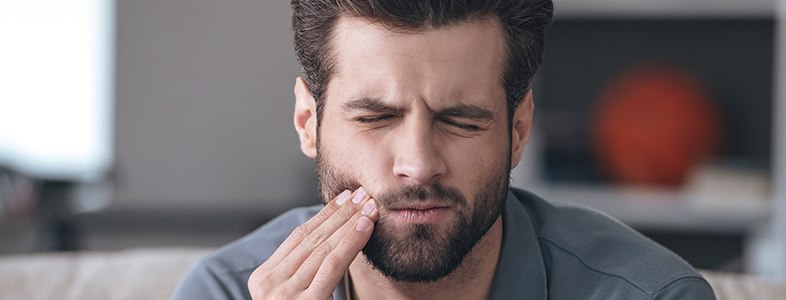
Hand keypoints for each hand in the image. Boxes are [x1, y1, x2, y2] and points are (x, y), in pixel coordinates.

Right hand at [248, 187, 378, 298]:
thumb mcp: (294, 294)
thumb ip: (303, 271)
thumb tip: (331, 238)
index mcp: (263, 278)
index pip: (298, 237)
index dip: (324, 215)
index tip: (345, 198)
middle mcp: (269, 284)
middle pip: (311, 239)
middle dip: (340, 213)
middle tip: (363, 193)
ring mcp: (284, 294)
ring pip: (323, 247)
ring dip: (349, 222)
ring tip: (369, 206)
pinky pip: (331, 265)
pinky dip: (350, 242)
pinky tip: (365, 227)